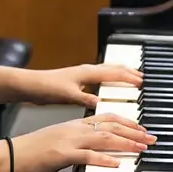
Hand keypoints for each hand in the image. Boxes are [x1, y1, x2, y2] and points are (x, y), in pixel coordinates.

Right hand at [10, 114, 155, 171]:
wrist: (11, 153)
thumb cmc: (34, 150)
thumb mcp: (61, 140)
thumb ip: (81, 141)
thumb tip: (101, 147)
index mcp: (75, 124)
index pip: (107, 117)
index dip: (128, 122)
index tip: (142, 128)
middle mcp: (74, 129)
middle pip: (110, 126)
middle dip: (134, 132)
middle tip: (150, 138)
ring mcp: (68, 140)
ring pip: (103, 138)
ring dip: (125, 143)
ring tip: (141, 148)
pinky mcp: (62, 154)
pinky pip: (87, 156)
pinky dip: (103, 159)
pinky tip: (116, 163)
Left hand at [19, 64, 142, 107]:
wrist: (31, 85)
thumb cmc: (47, 88)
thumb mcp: (68, 96)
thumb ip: (85, 99)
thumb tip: (101, 103)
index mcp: (87, 73)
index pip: (113, 73)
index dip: (128, 78)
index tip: (140, 81)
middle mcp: (86, 70)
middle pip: (112, 68)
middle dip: (128, 72)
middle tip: (141, 76)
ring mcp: (82, 74)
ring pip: (106, 70)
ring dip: (119, 73)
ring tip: (130, 76)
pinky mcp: (77, 79)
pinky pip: (99, 76)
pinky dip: (109, 78)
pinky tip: (107, 85)